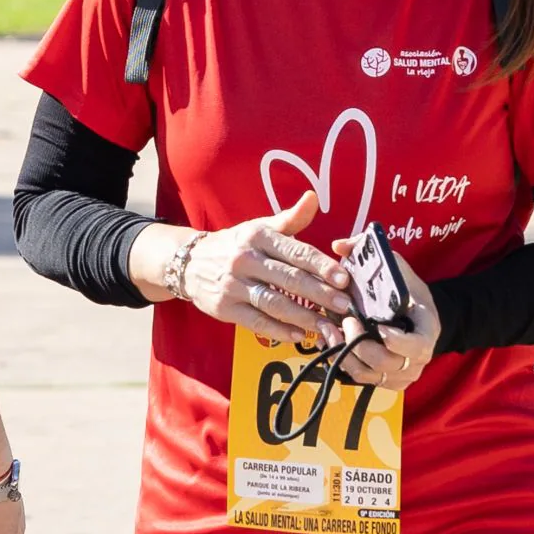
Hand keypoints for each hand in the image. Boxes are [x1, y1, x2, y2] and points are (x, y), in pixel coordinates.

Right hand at [181, 190, 351, 346]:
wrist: (189, 262)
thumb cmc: (235, 244)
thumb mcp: (259, 227)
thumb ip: (290, 218)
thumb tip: (313, 197)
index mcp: (258, 237)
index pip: (296, 252)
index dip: (322, 266)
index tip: (344, 279)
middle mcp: (245, 259)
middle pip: (289, 279)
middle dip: (320, 295)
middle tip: (345, 307)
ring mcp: (233, 285)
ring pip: (275, 303)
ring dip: (305, 318)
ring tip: (328, 328)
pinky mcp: (225, 308)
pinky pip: (257, 322)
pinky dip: (279, 331)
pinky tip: (299, 336)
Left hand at [331, 243, 439, 391]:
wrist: (415, 316)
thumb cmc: (405, 290)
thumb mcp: (396, 268)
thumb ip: (369, 252)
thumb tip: (339, 245)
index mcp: (427, 331)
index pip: (417, 346)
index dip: (398, 341)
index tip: (379, 328)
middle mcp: (416, 358)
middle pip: (388, 364)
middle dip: (362, 345)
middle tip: (345, 322)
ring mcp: (399, 373)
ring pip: (369, 374)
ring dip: (345, 354)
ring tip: (328, 330)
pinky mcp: (381, 379)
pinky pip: (359, 378)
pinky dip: (341, 362)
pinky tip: (328, 340)